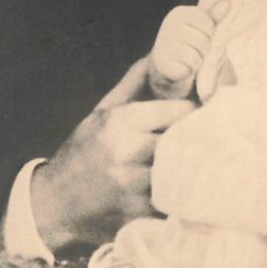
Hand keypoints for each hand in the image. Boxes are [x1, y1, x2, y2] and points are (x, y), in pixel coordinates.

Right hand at [31, 58, 194, 252]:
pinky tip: (185, 189)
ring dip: (194, 168)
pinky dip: (182, 194)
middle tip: (214, 139)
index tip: (206, 114)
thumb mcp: (102, 112)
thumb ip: (134, 82)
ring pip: (183, 171)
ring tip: (204, 163)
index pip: (181, 111)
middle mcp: (127, 151)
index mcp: (121, 122)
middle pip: (186, 140)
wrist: (52, 204)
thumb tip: (158, 53)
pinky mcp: (139, 213)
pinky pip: (174, 200)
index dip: (197, 113)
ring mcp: (134, 185)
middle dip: (200, 139)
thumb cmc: (82, 152)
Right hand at [149, 0, 230, 98]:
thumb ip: (213, 16)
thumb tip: (227, 2)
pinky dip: (189, 71)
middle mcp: (169, 25)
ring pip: (197, 55)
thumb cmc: (187, 45)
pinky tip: (182, 69)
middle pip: (204, 40)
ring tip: (189, 61)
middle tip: (194, 52)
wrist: (165, 69)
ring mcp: (164, 44)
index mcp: (179, 13)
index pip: (208, 23)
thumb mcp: (201, 28)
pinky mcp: (162, 63)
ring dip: (197, 62)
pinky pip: (188, 67)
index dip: (209, 34)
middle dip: (204, 50)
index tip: (200, 37)